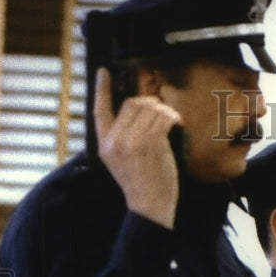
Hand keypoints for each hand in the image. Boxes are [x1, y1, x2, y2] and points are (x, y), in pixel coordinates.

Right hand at [94, 67, 180, 228]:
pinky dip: (173, 117)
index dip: (101, 89)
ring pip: (149, 109)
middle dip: (149, 103)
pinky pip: (163, 119)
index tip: (103, 72)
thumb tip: (137, 113)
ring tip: (171, 119)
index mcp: (104, 144)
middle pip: (131, 104)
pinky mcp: (151, 144)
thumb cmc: (139, 183)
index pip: (98, 110)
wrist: (149, 204)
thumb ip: (121, 138)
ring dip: (164, 110)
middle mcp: (115, 140)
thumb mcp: (119, 160)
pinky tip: (177, 122)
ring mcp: (133, 141)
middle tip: (161, 111)